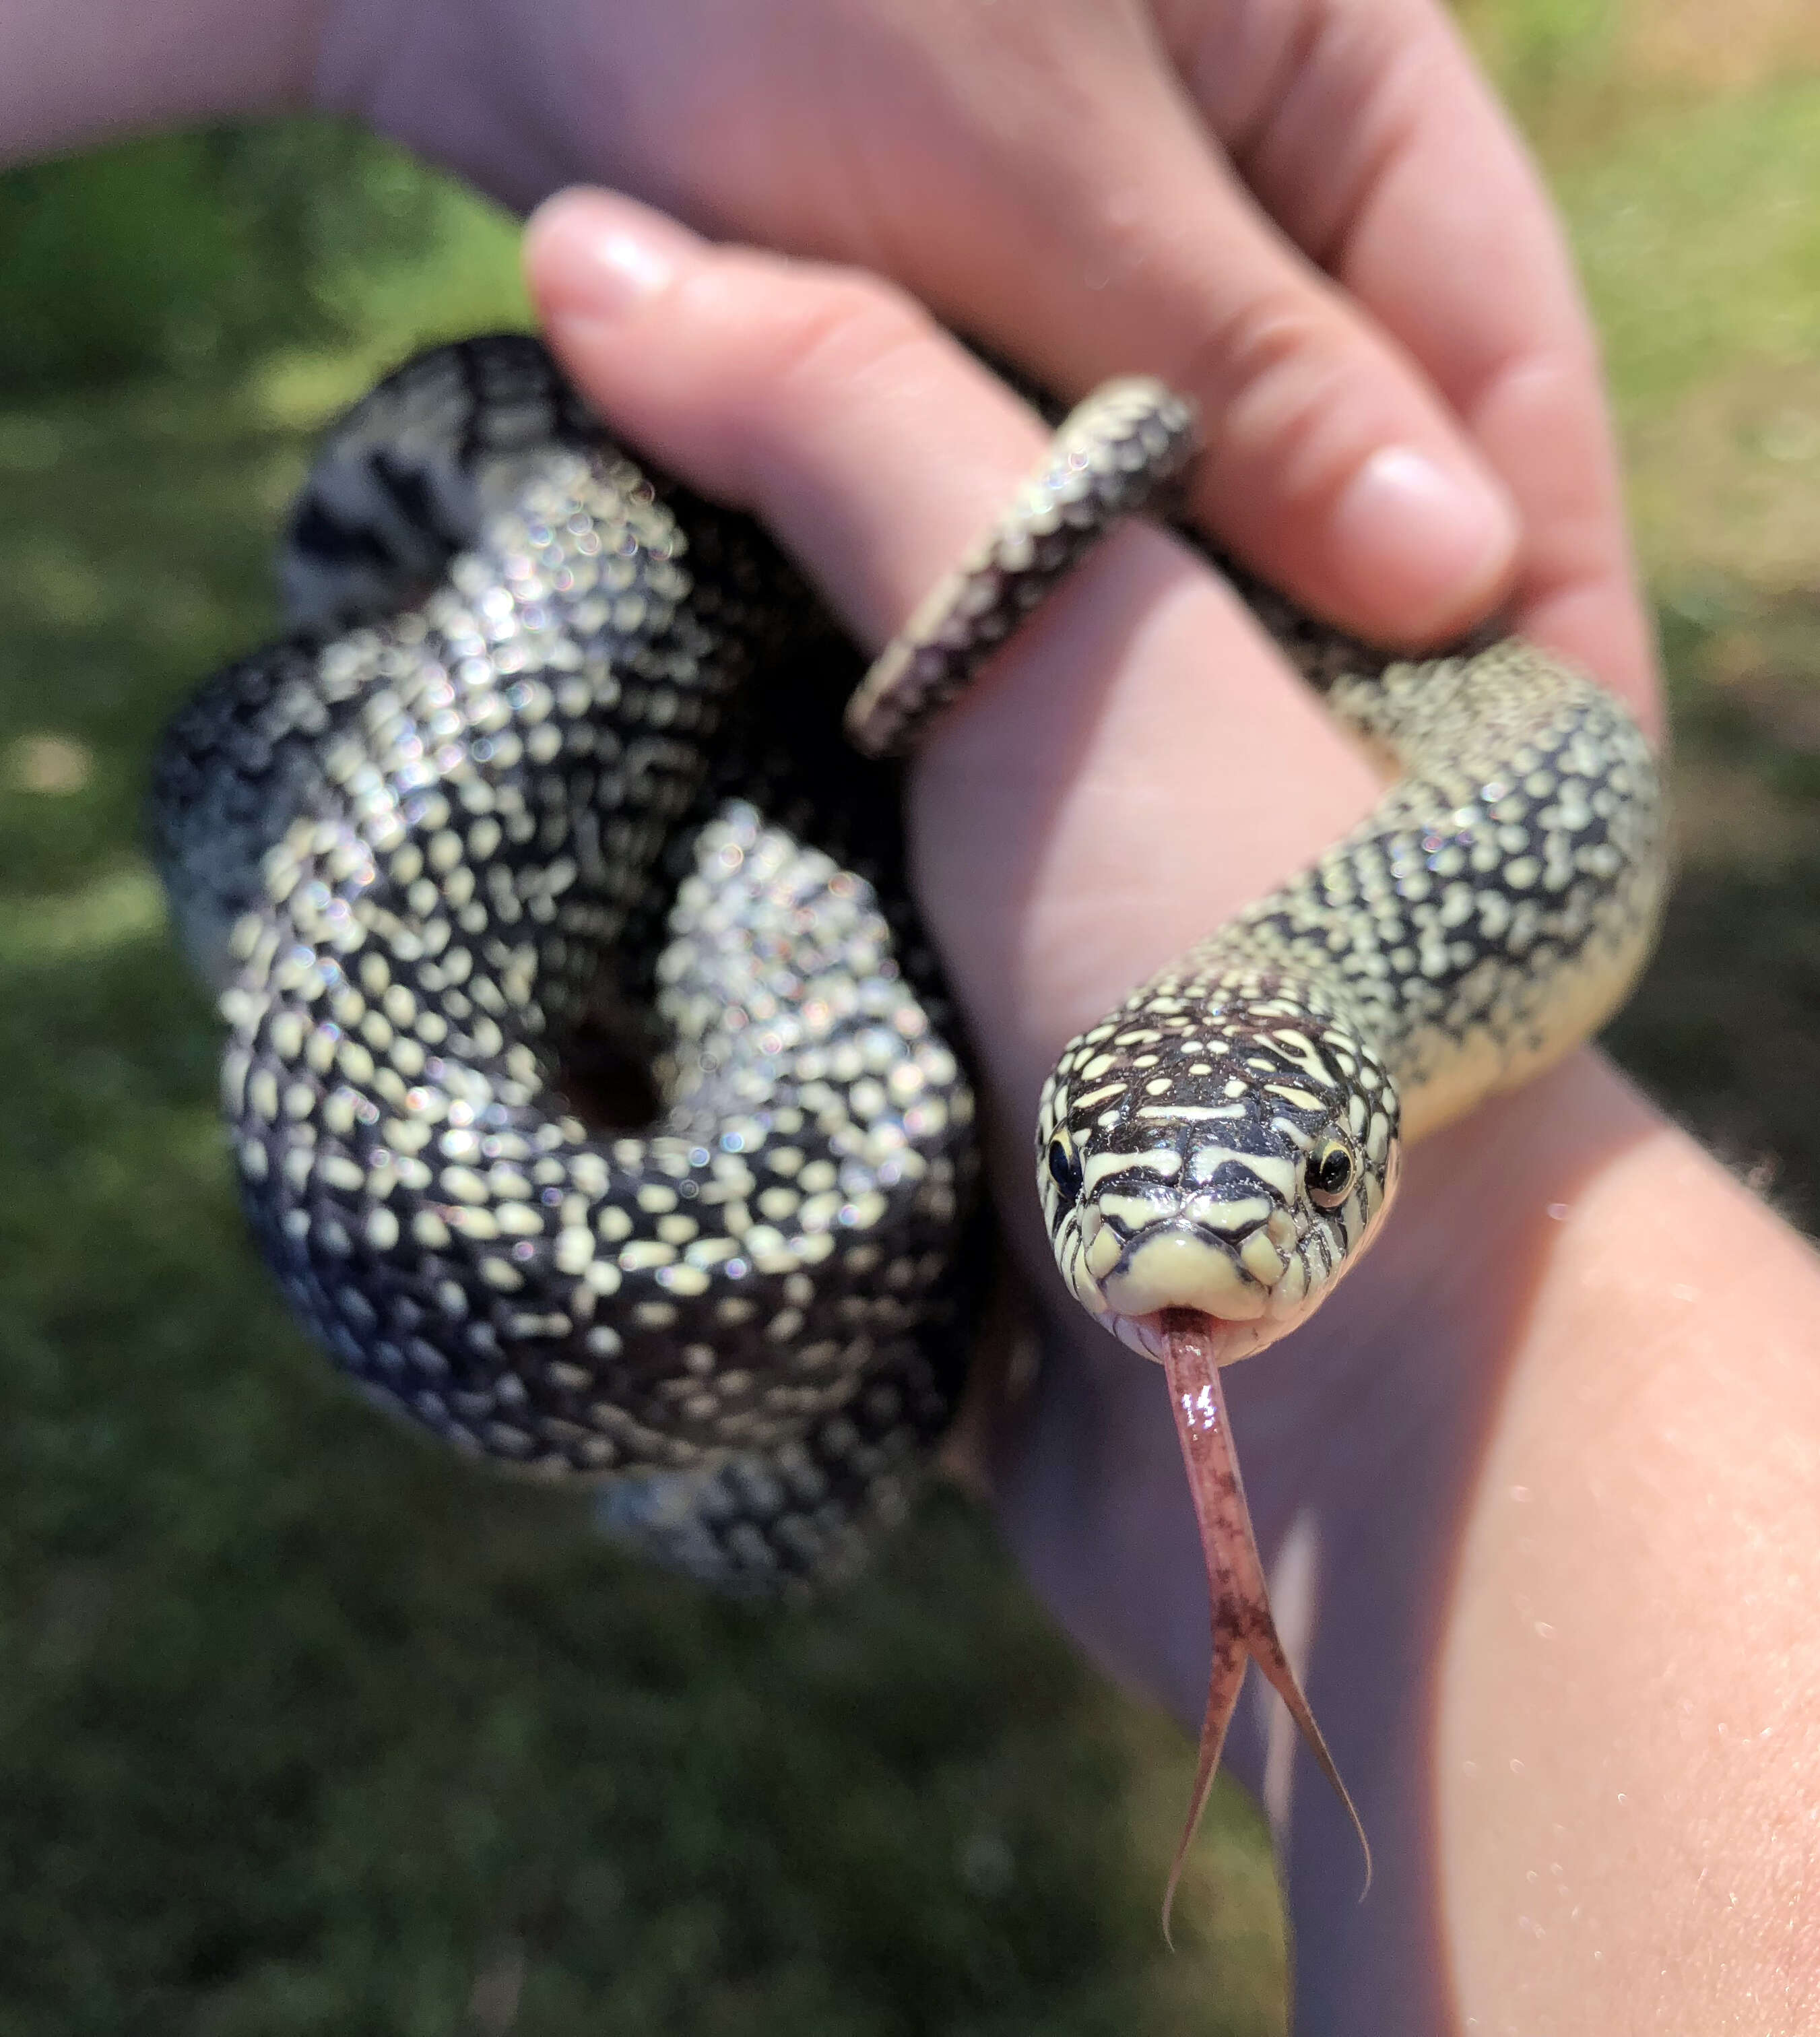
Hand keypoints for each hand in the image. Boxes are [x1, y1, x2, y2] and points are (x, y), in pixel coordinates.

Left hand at [310, 0, 1651, 703]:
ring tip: (1236, 797)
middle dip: (1352, 601)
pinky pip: (1055, 471)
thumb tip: (1447, 574)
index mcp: (1329, 43)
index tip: (1527, 733)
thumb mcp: (1035, 179)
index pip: (1489, 320)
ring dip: (1204, 612)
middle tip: (1365, 811)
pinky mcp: (957, 306)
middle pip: (1352, 414)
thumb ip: (1240, 375)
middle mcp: (1238, 141)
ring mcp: (1092, 231)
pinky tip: (1078, 709)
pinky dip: (1065, 576)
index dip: (1520, 536)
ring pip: (1200, 461)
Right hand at [522, 196, 1819, 2032]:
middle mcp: (1091, 793)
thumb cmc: (1261, 993)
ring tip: (483, 808)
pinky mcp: (927, 1133)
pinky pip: (750, 1042)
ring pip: (760, 863)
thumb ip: (856, 414)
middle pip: (808, 664)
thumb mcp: (1088, 639)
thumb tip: (590, 248)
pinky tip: (549, 975)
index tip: (564, 417)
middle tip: (490, 626)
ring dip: (641, 858)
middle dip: (655, 660)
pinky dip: (661, 1017)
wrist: (1329, 1405)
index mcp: (1171, 632)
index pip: (910, 454)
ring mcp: (1005, 975)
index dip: (728, 420)